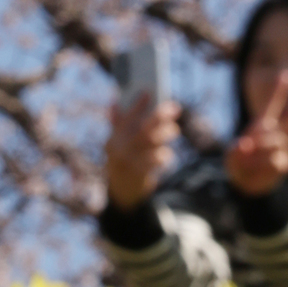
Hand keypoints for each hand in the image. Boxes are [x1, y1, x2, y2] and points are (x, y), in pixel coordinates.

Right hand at [106, 94, 181, 208]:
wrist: (122, 194)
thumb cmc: (122, 162)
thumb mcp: (115, 145)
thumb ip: (117, 125)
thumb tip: (114, 102)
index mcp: (113, 140)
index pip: (125, 118)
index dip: (137, 105)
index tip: (148, 92)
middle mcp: (119, 151)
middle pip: (143, 129)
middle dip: (160, 116)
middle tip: (174, 108)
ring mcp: (130, 163)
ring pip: (153, 143)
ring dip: (166, 134)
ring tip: (172, 130)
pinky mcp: (141, 174)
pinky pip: (159, 159)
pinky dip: (165, 154)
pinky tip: (165, 154)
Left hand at [226, 68, 287, 195]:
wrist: (246, 184)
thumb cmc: (238, 163)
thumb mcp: (232, 154)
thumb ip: (237, 149)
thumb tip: (247, 145)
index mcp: (263, 125)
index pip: (272, 105)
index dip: (279, 90)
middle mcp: (276, 133)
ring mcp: (281, 148)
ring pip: (275, 142)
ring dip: (258, 150)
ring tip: (248, 158)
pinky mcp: (282, 164)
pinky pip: (272, 160)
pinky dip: (258, 164)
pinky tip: (255, 169)